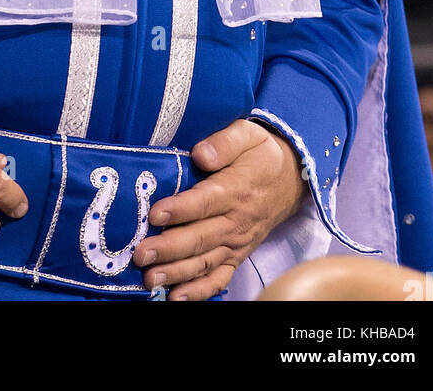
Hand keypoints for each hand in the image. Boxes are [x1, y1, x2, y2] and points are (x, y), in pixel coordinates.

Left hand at [132, 118, 305, 300]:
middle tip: (142, 254)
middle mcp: (235, 221)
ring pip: (205, 262)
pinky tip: (176, 298)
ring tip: (150, 278)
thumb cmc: (260, 153)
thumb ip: (224, 142)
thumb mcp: (247, 134)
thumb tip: (200, 153)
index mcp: (235, 189)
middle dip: (169, 248)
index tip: (156, 214)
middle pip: (200, 237)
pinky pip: (220, 278)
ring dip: (177, 273)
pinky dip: (199, 291)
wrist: (291, 178)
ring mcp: (236, 242)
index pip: (205, 202)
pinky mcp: (237, 255)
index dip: (180, 209)